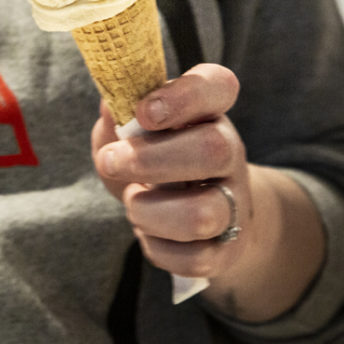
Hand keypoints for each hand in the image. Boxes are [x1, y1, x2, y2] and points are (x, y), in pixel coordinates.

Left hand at [91, 63, 248, 279]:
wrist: (197, 212)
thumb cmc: (155, 158)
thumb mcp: (134, 130)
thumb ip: (119, 113)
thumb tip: (109, 105)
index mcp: (207, 111)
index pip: (217, 85)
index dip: (182, 95)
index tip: (143, 112)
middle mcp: (229, 152)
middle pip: (213, 150)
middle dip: (149, 160)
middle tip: (110, 162)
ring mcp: (234, 201)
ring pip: (202, 214)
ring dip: (149, 211)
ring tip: (134, 201)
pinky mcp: (227, 247)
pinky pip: (195, 258)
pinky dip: (157, 247)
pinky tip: (148, 232)